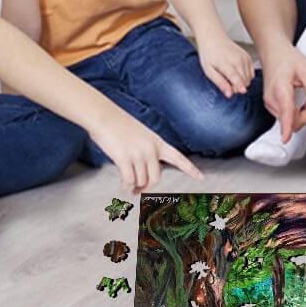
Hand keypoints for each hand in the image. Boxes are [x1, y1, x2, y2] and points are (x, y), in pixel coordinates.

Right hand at [89, 114, 203, 194]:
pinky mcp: (124, 158)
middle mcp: (151, 149)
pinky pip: (129, 181)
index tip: (202, 178)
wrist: (104, 115)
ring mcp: (138, 154)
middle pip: (156, 178)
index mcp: (158, 142)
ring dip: (134, 187)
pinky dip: (126, 187)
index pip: (178, 157)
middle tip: (138, 191)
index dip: (190, 169)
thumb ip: (146, 151)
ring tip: (127, 187)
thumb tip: (143, 176)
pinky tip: (122, 187)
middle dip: (147, 187)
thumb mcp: (140, 135)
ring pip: (141, 181)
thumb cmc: (119, 125)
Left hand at [197, 30, 253, 97]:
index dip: (239, 85)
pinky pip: (251, 74)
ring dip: (241, 83)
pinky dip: (245, 77)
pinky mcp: (248, 57)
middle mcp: (237, 60)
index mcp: (225, 63)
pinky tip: (236, 73)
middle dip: (236, 88)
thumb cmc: (209, 55)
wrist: (214, 38)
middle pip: (243, 81)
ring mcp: (244, 58)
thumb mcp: (209, 71)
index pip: (235, 76)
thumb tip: (229, 94)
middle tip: (226, 84)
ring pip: (248, 79)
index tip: (243, 91)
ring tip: (230, 78)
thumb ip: (220, 83)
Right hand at [260, 43, 305, 142]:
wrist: (272, 52)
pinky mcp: (271, 106)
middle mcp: (271, 99)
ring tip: (305, 95)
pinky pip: (287, 117)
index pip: (285, 111)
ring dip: (302, 114)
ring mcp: (269, 104)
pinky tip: (298, 99)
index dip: (287, 126)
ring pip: (290, 121)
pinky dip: (296, 112)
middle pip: (293, 121)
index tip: (285, 139)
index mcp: (280, 89)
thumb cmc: (288, 59)